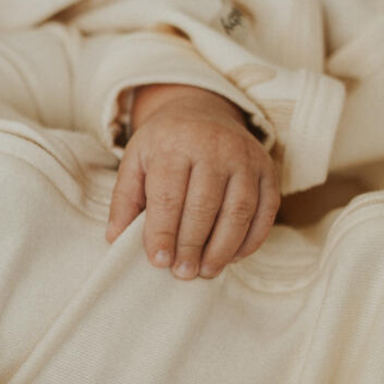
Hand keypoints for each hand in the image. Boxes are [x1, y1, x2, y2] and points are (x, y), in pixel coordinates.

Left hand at [107, 85, 278, 278]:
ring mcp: (245, 158)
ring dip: (223, 248)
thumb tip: (115, 238)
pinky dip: (251, 239)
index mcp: (173, 145)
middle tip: (183, 273)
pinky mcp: (267, 169)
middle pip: (205, 206)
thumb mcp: (135, 161)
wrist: (201, 110)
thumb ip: (124, 199)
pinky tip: (233, 257)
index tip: (159, 261)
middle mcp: (214, 148)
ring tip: (206, 271)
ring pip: (239, 210)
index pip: (168, 197)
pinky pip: (266, 209)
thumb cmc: (163, 144)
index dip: (164, 233)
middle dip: (192, 246)